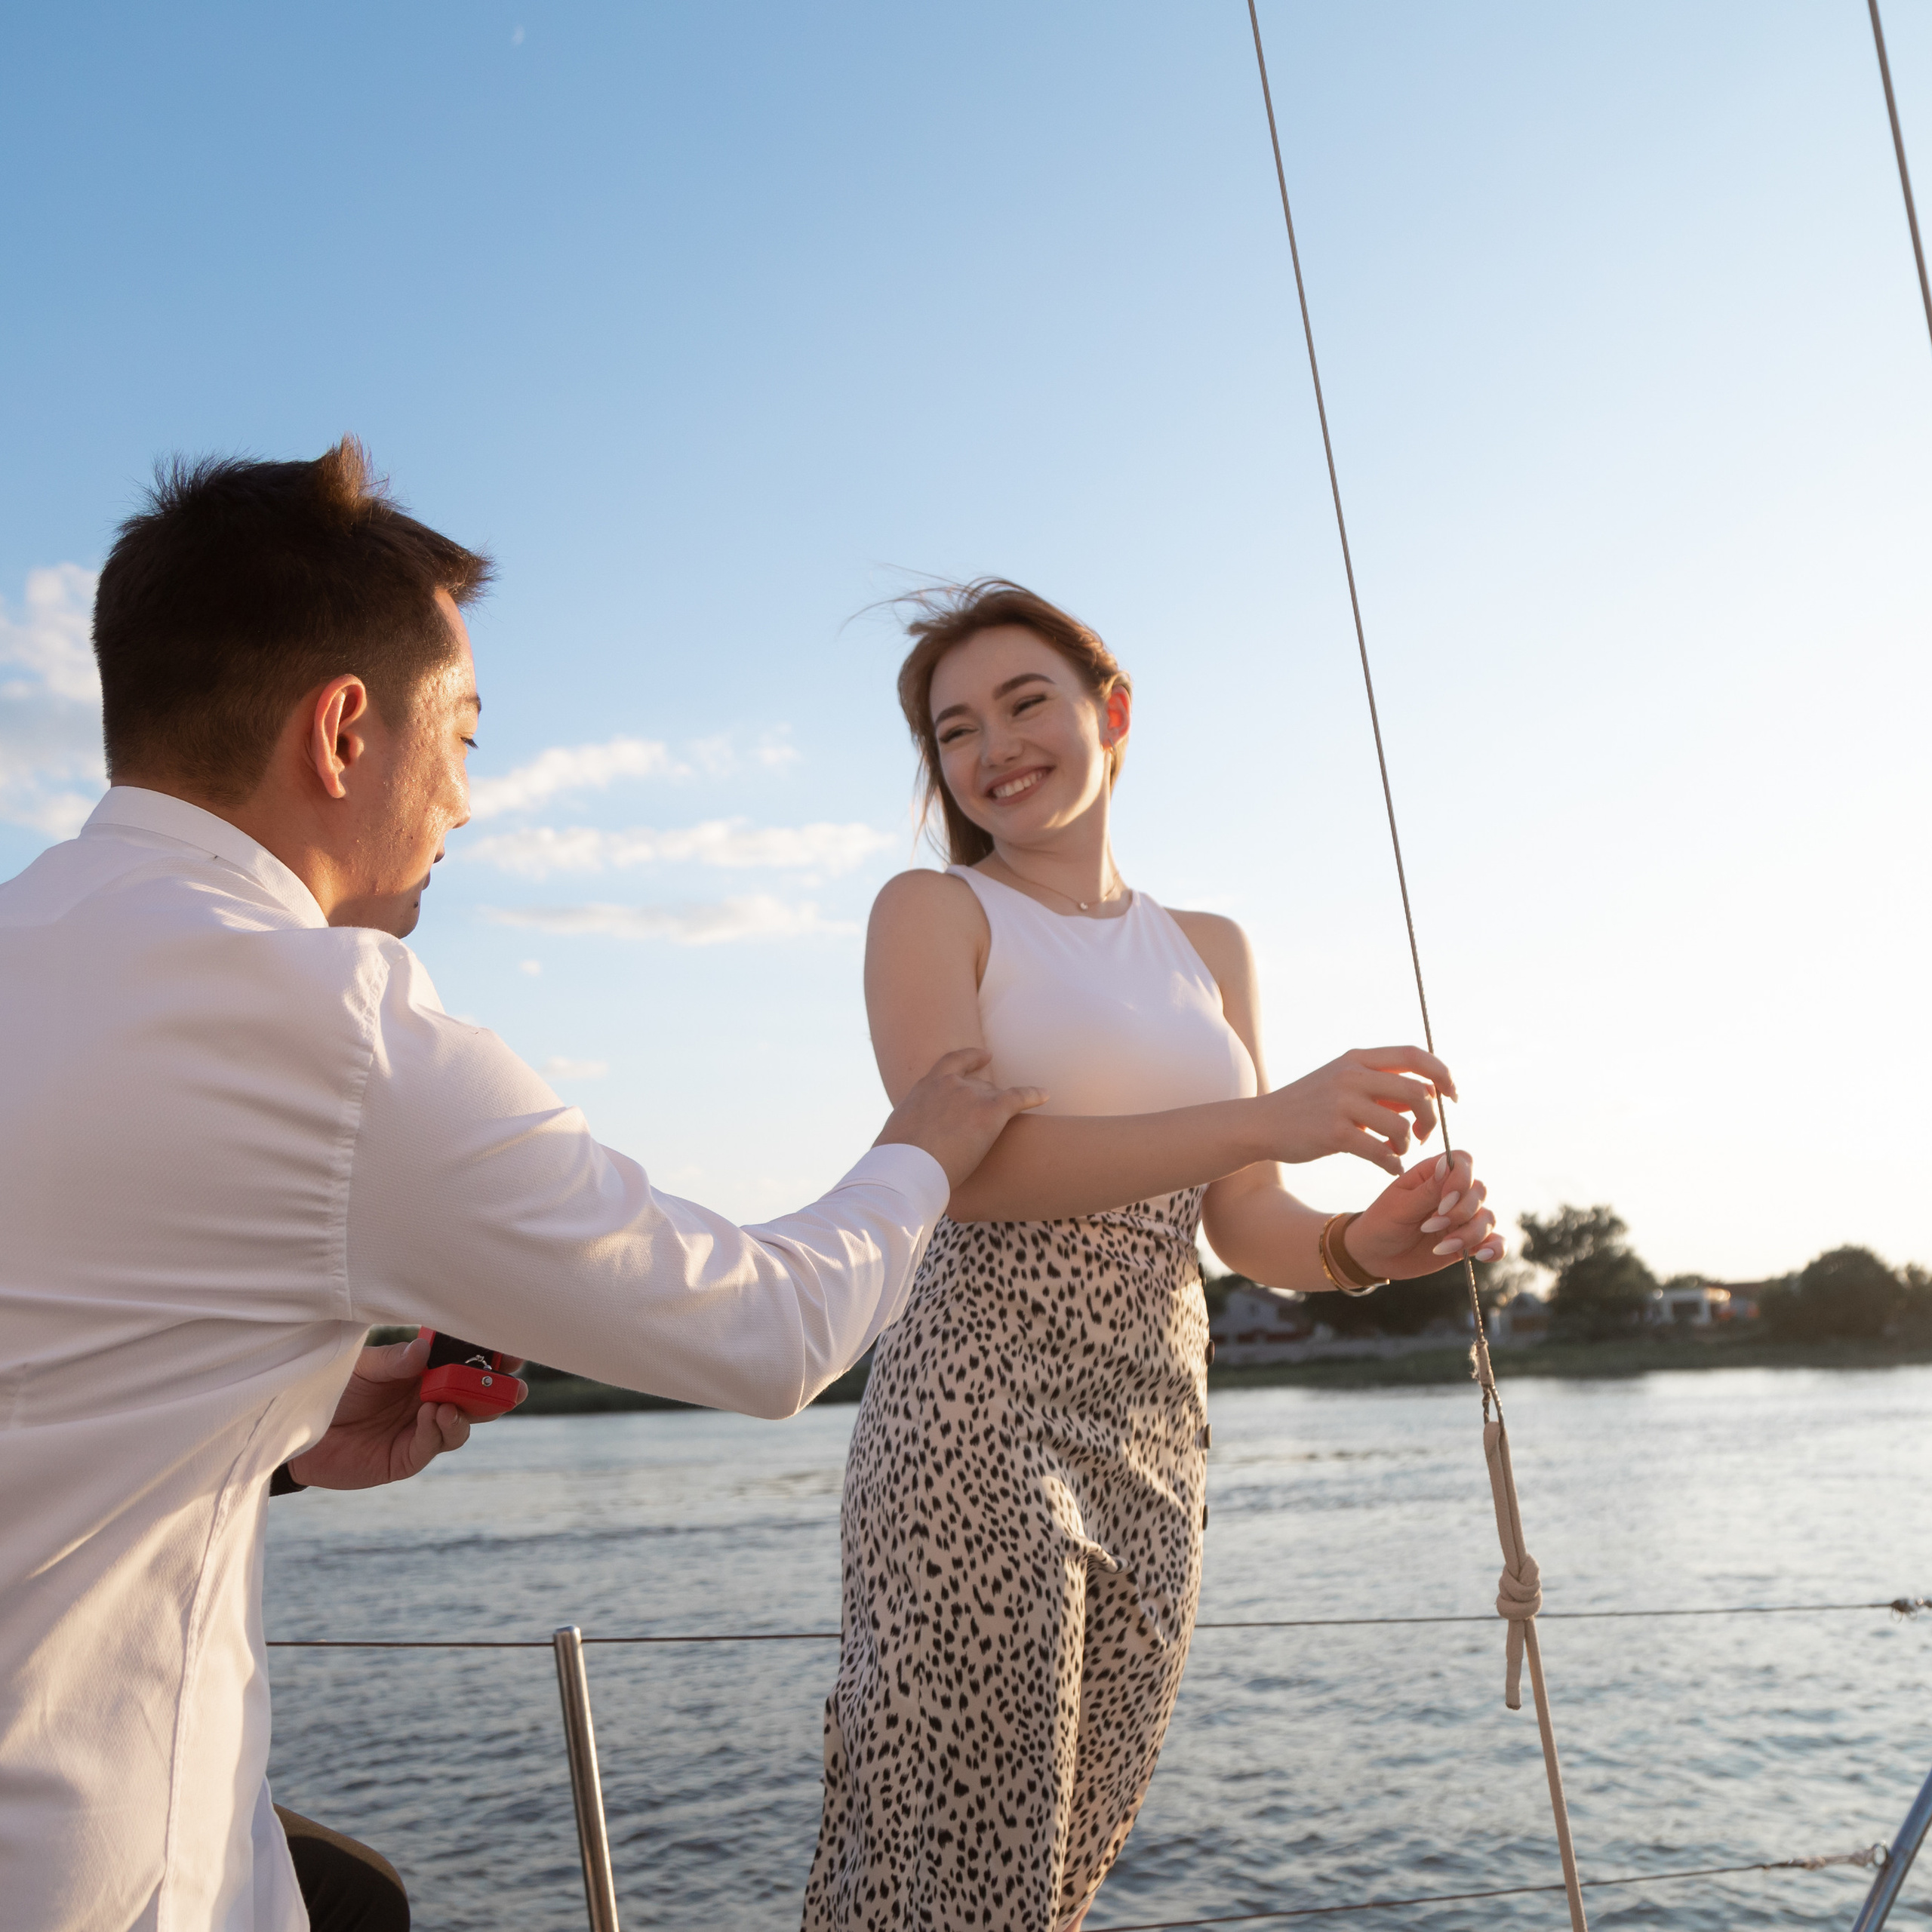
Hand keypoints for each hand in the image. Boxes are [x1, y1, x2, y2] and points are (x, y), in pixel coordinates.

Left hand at [286, 1331, 523, 1490]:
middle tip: (509, 1384)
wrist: (296, 1433)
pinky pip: (433, 1446)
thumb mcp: (362, 1367)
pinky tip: (431, 1416)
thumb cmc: (331, 1391)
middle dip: (498, 1391)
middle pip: (477, 1397)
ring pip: (463, 1424)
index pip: (467, 1363)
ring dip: (466, 1412)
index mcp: (425, 1372)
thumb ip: (393, 1361)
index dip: (491, 1357)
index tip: (510, 1350)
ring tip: (450, 1403)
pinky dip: (438, 1430)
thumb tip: (424, 1351)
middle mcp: (430, 1399)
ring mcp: (421, 1430)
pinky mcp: (406, 1458)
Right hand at [876, 1047, 1047, 1188]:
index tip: (984, 1055)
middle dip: (984, 1100)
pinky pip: (1017, 1098)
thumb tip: (899, 1145)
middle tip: (987, 1120)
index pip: (950, 1064)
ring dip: (1000, 1109)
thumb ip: (907, 1131)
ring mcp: (970, 1097)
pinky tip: (1045, 1094)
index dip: (970, 1058)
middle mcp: (949, 1085)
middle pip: (977, 1085)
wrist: (906, 1167)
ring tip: (1009, 1121)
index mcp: (925, 1088)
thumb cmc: (894, 1160)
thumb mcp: (894, 1137)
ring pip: (994, 1096)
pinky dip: (1033, 1095)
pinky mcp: (989, 1113)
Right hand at [1258, 1045, 1456, 1175]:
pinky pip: (1380, 1151)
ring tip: (1396, 1150)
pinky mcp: (1333, 1133)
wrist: (1262, 1123)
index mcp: (1358, 1058)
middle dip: (1431, 1116)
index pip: (1415, 1055)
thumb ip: (1382, 1086)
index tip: (1452, 1096)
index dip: (1443, 1074)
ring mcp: (1341, 1103)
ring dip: (1407, 1143)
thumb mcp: (1343, 1083)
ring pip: (1401, 1124)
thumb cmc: (1309, 1106)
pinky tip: (1388, 1167)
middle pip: (1418, 1090)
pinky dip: (1392, 1163)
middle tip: (1422, 1134)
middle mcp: (1351, 1075)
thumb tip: (1427, 1093)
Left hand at [1342, 1149, 1502, 1281]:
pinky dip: (1495, 1248)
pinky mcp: (1467, 1242)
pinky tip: (1482, 1255)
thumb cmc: (1381, 1224)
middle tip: (1429, 1226)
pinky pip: (1493, 1241)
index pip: (1463, 1162)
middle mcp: (1452, 1193)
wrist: (1374, 1256)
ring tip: (1441, 1247)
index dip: (1461, 1179)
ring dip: (1470, 1234)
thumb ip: (1427, 1190)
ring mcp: (1461, 1218)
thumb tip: (1447, 1164)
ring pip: (1487, 1217)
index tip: (1443, 1202)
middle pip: (1479, 1190)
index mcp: (1432, 1175)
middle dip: (1460, 1211)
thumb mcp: (1398, 1207)